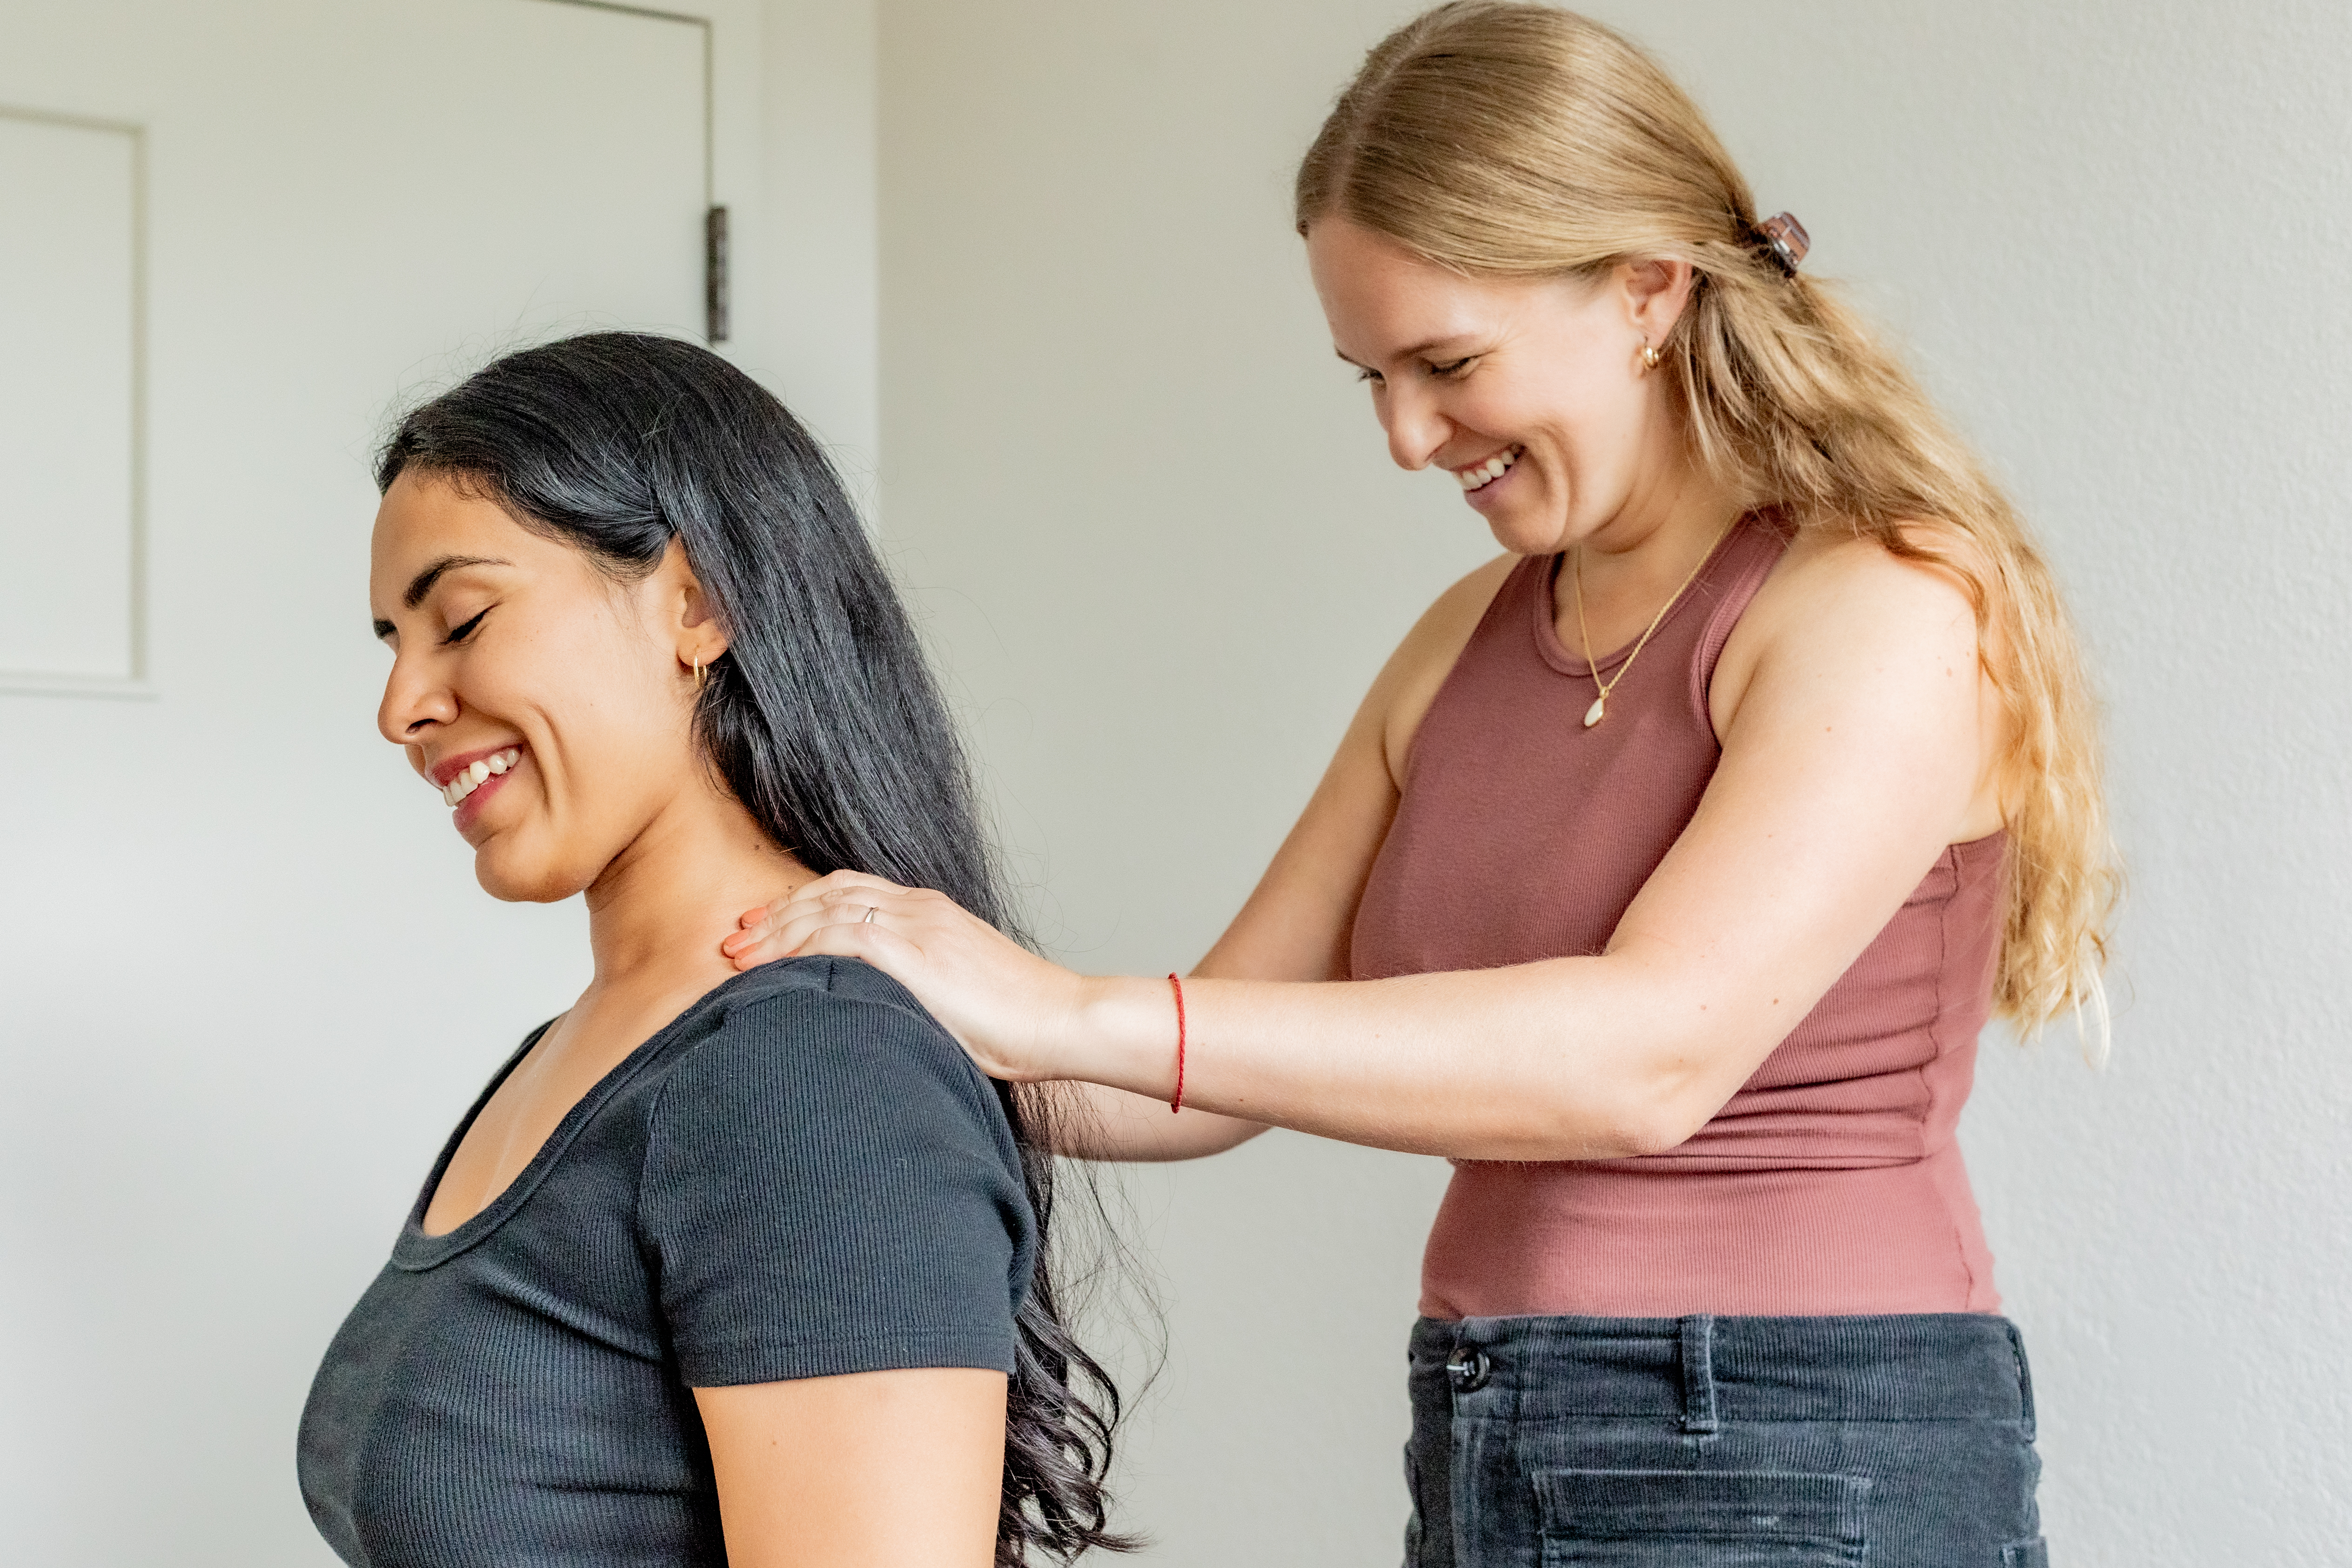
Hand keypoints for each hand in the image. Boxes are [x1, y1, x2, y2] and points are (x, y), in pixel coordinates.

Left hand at [721, 870, 1088, 1082]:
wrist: (1062, 1020)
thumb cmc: (1020, 1024)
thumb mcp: (961, 996)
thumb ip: (919, 990)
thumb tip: (879, 1013)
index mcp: (931, 913)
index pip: (852, 891)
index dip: (803, 904)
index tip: (767, 925)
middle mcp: (920, 908)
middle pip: (830, 892)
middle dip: (776, 913)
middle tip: (735, 938)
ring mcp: (918, 925)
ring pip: (826, 909)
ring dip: (775, 931)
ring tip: (738, 956)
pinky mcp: (914, 951)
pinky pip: (839, 937)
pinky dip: (798, 948)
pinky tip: (772, 968)